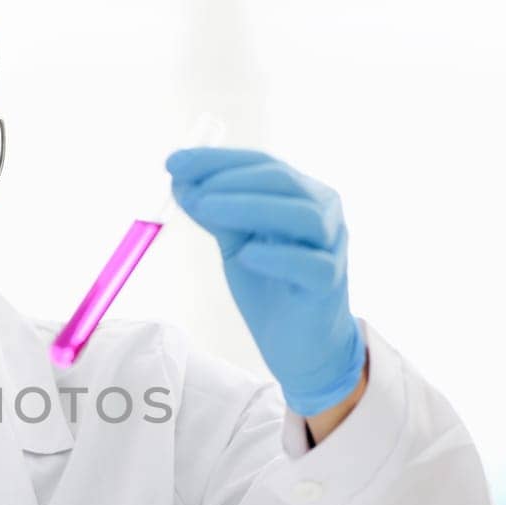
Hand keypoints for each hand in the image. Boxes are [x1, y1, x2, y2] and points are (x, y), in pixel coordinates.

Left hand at [167, 148, 366, 416]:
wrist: (297, 344)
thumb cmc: (270, 286)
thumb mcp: (236, 242)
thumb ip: (214, 213)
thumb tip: (179, 180)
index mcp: (301, 194)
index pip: (262, 164)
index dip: (217, 160)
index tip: (174, 163)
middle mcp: (323, 211)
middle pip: (281, 181)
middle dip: (230, 180)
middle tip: (189, 189)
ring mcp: (331, 247)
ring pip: (301, 216)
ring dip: (250, 206)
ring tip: (205, 210)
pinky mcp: (330, 284)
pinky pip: (311, 264)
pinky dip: (277, 257)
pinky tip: (247, 256)